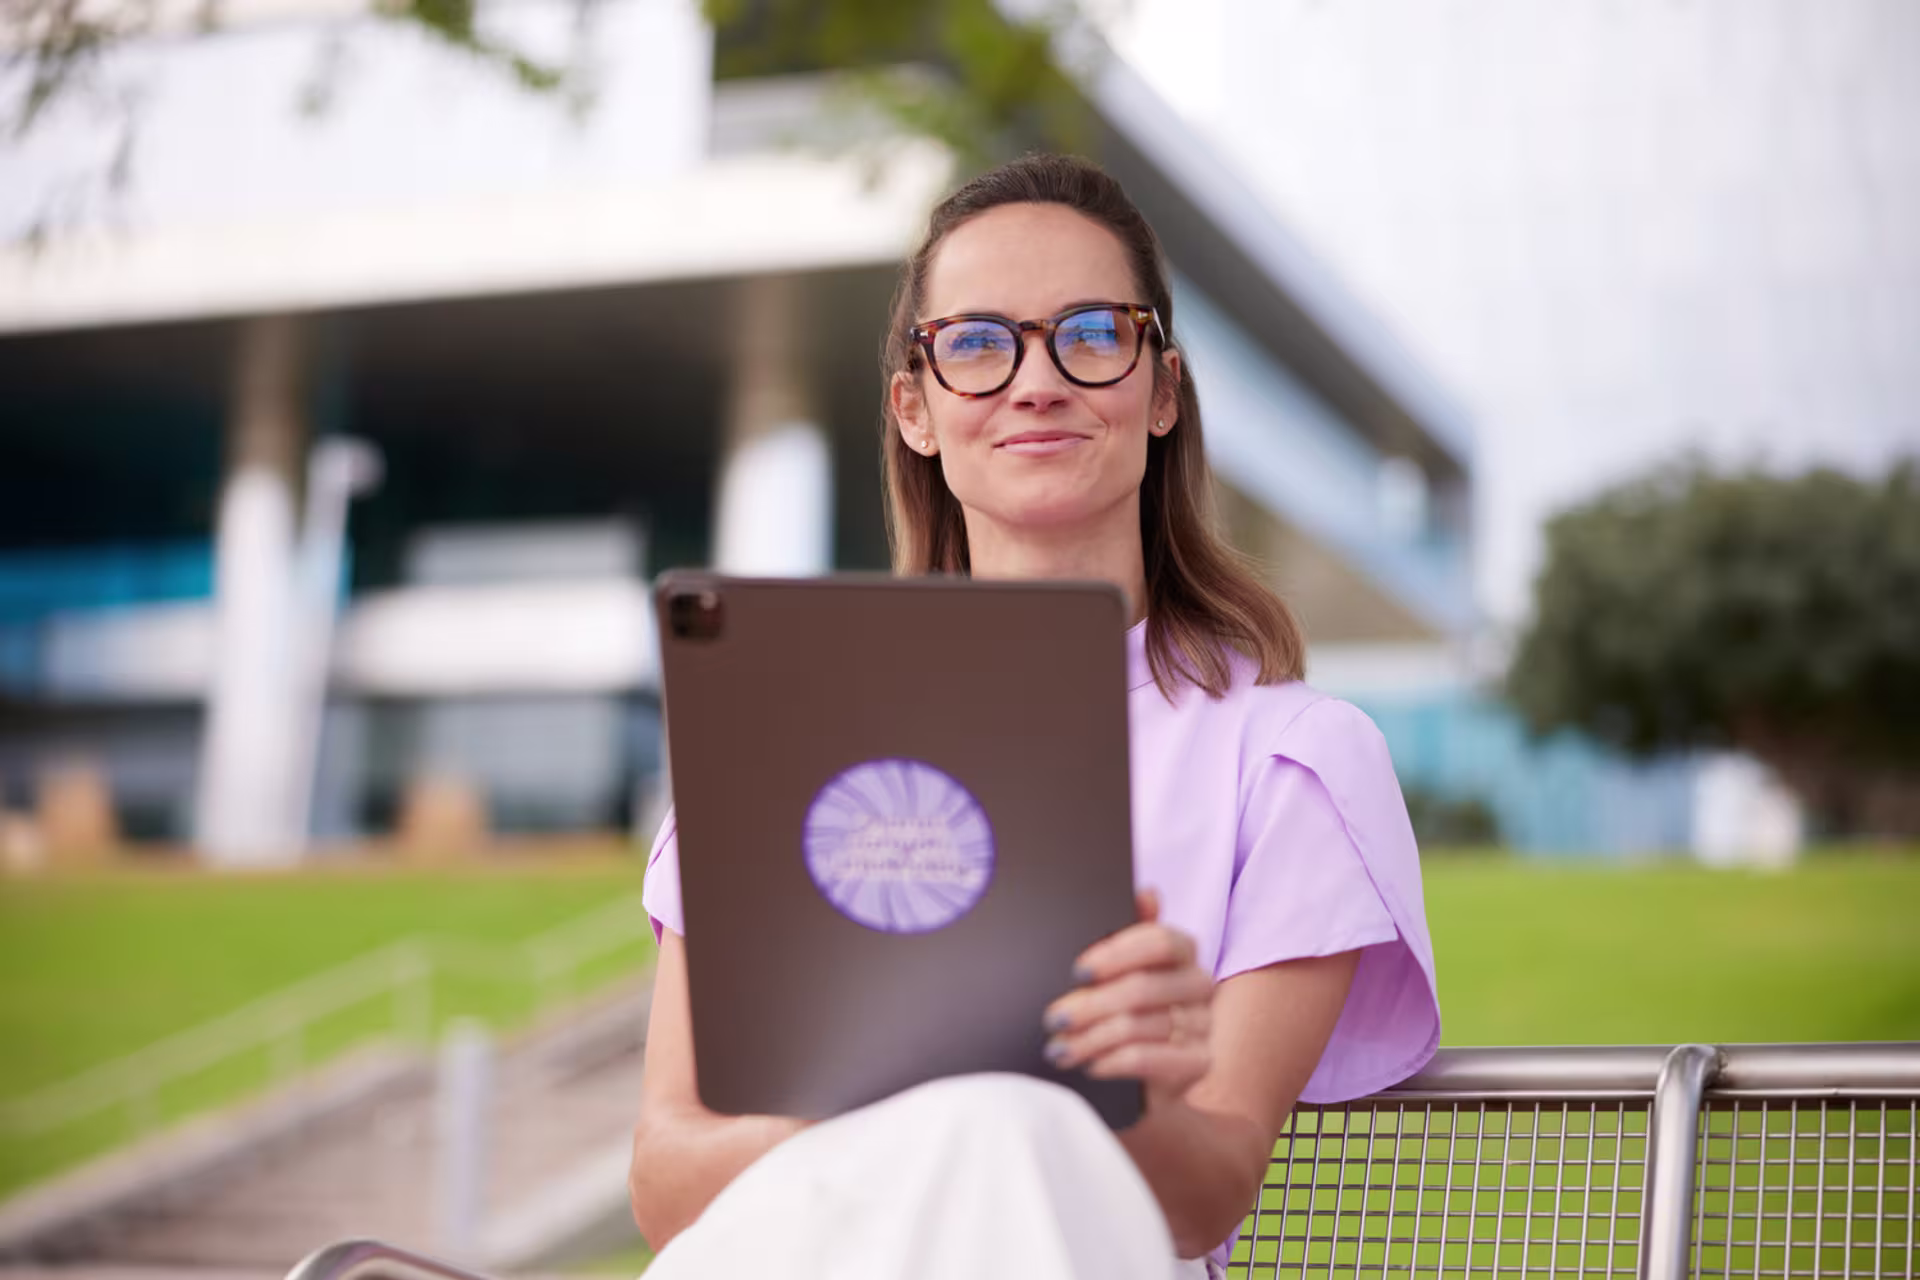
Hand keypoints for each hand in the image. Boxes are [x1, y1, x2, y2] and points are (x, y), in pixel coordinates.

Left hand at [1041, 888, 1213, 1105]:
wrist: (1149, 1074)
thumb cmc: (1126, 1009)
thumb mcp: (1118, 970)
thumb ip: (1124, 934)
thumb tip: (1147, 893)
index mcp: (1182, 950)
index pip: (1159, 941)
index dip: (1116, 954)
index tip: (1078, 971)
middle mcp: (1199, 983)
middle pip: (1144, 988)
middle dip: (1090, 1005)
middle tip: (1054, 1019)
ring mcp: (1203, 1024)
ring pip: (1141, 1026)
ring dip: (1091, 1039)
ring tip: (1059, 1048)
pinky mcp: (1199, 1063)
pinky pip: (1150, 1059)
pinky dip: (1113, 1062)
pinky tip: (1091, 1065)